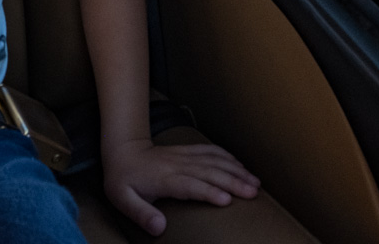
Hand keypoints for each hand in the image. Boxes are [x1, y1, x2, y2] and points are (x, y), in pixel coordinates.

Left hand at [102, 138, 259, 235]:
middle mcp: (179, 164)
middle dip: (234, 181)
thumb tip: (160, 228)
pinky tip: (241, 165)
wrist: (123, 150)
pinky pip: (211, 151)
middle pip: (210, 172)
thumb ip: (142, 214)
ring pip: (215, 160)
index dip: (209, 192)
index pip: (191, 185)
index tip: (228, 200)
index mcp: (165, 178)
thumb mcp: (123, 200)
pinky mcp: (189, 150)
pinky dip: (229, 157)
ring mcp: (185, 155)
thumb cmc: (123, 180)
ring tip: (255, 182)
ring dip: (236, 170)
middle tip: (253, 192)